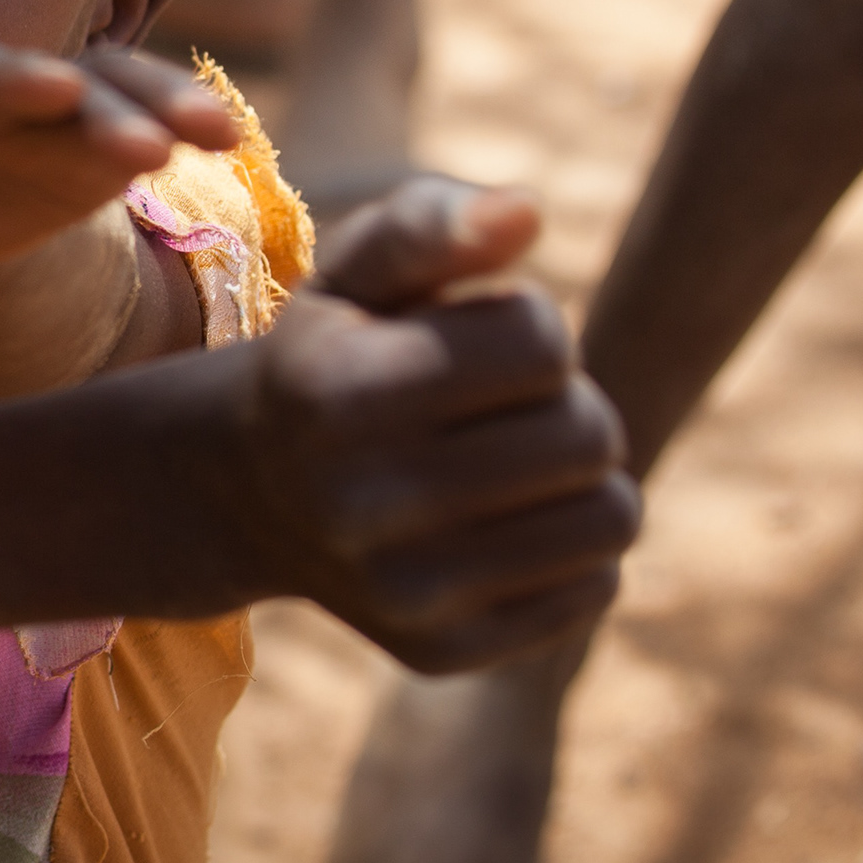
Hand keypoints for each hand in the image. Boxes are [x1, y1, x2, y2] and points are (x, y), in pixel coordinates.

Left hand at [0, 34, 239, 278]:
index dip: (0, 85)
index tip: (55, 88)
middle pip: (42, 84)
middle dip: (96, 107)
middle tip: (148, 144)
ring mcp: (40, 101)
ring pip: (106, 87)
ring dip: (157, 106)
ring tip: (216, 133)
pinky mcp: (84, 133)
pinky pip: (137, 119)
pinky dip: (176, 123)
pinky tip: (222, 140)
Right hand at [221, 177, 636, 671]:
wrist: (251, 494)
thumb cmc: (335, 355)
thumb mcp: (359, 272)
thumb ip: (434, 223)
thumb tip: (527, 210)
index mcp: (338, 393)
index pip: (541, 343)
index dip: (529, 324)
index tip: (478, 336)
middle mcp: (362, 505)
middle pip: (588, 435)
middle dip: (568, 401)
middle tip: (512, 404)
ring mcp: (403, 593)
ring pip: (612, 519)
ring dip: (587, 474)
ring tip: (525, 457)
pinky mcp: (443, 652)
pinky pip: (596, 587)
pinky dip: (576, 545)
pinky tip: (513, 522)